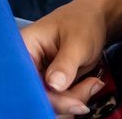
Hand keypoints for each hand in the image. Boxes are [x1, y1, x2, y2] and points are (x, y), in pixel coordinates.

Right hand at [21, 0, 114, 114]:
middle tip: (90, 88)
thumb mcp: (76, 42)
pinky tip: (90, 84)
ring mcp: (39, 74)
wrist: (96, 20)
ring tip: (93, 83)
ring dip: (74, 99)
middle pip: (38, 94)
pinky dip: (76, 98)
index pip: (27, 79)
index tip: (70, 100)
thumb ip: (64, 64)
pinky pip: (60, 100)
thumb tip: (54, 86)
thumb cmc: (83, 23)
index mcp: (25, 46)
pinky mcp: (51, 83)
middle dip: (65, 100)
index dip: (46, 94)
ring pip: (50, 101)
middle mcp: (27, 63)